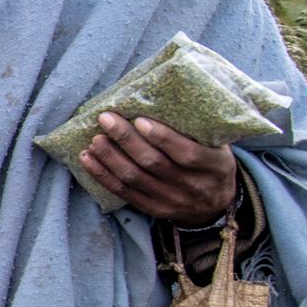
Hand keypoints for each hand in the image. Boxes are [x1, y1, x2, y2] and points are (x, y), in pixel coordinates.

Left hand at [78, 113, 238, 223]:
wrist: (216, 204)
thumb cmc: (212, 163)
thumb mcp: (218, 146)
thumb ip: (197, 130)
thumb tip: (161, 97)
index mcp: (215, 166)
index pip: (188, 153)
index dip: (162, 137)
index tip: (140, 120)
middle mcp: (193, 186)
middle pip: (154, 163)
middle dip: (126, 140)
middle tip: (106, 119)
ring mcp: (171, 200)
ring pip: (135, 178)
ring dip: (110, 157)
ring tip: (94, 138)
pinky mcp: (153, 209)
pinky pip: (123, 192)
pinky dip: (102, 175)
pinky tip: (87, 159)